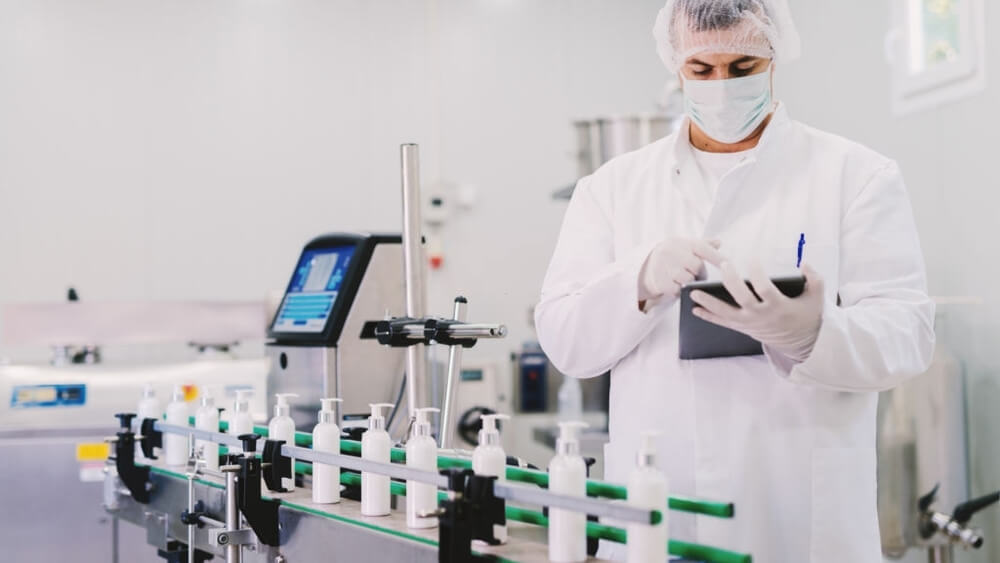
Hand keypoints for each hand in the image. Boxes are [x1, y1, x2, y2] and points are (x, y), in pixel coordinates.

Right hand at [639, 238, 723, 302]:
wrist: (646, 265)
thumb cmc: (673, 255)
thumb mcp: (685, 246)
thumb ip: (703, 245)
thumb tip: (719, 242)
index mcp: (681, 242)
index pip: (702, 248)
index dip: (716, 256)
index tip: (728, 264)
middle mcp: (671, 252)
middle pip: (696, 265)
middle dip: (699, 273)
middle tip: (696, 275)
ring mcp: (664, 266)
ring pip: (688, 279)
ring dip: (690, 282)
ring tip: (685, 280)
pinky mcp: (660, 281)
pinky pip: (677, 290)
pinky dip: (679, 290)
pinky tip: (675, 286)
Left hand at [690, 262, 824, 361]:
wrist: (801, 341)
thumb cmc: (806, 314)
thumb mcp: (817, 297)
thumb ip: (815, 279)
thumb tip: (805, 264)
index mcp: (779, 306)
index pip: (765, 288)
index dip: (758, 273)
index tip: (753, 258)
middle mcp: (762, 315)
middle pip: (742, 298)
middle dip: (731, 281)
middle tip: (723, 265)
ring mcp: (750, 323)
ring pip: (726, 313)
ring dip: (708, 302)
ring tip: (694, 292)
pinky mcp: (743, 328)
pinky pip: (723, 323)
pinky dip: (708, 317)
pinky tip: (694, 309)